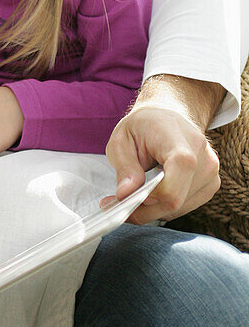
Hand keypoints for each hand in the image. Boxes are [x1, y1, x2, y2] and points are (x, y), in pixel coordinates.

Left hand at [105, 98, 220, 223]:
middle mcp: (203, 156)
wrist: (167, 117)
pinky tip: (152, 193)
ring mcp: (211, 172)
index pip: (178, 173)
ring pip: (178, 208)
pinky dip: (164, 206)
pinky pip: (184, 207)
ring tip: (132, 195)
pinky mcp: (211, 184)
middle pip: (175, 199)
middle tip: (116, 204)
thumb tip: (125, 195)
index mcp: (179, 138)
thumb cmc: (143, 127)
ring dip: (152, 209)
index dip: (152, 194)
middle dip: (143, 208)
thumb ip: (125, 168)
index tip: (125, 196)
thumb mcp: (121, 140)